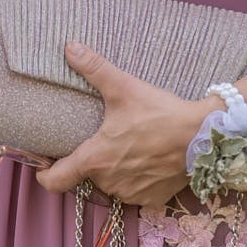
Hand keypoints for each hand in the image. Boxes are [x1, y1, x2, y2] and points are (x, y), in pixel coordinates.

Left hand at [36, 42, 210, 206]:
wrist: (202, 136)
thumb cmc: (160, 114)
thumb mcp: (124, 88)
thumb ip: (95, 68)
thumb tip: (70, 47)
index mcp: (95, 159)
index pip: (56, 181)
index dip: (45, 175)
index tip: (43, 166)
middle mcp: (109, 182)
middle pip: (87, 176)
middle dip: (91, 161)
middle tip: (103, 139)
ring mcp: (131, 194)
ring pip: (111, 184)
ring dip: (114, 170)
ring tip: (127, 148)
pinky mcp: (152, 199)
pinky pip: (134, 191)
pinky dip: (135, 179)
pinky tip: (145, 161)